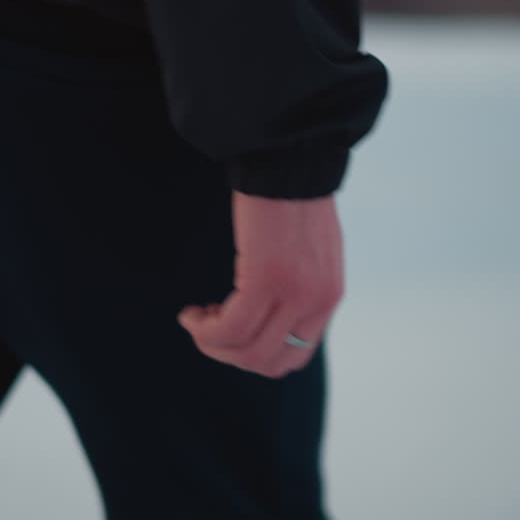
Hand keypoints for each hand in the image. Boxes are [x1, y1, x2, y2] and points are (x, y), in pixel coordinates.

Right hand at [178, 190, 343, 377]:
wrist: (288, 157)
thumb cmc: (291, 195)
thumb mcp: (308, 250)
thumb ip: (299, 283)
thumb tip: (269, 309)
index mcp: (328, 296)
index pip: (295, 354)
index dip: (255, 354)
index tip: (230, 329)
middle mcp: (318, 301)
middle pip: (268, 362)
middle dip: (229, 355)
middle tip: (206, 327)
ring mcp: (296, 293)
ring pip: (247, 352)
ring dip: (212, 345)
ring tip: (196, 319)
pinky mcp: (268, 278)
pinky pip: (231, 328)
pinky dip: (205, 329)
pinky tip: (191, 312)